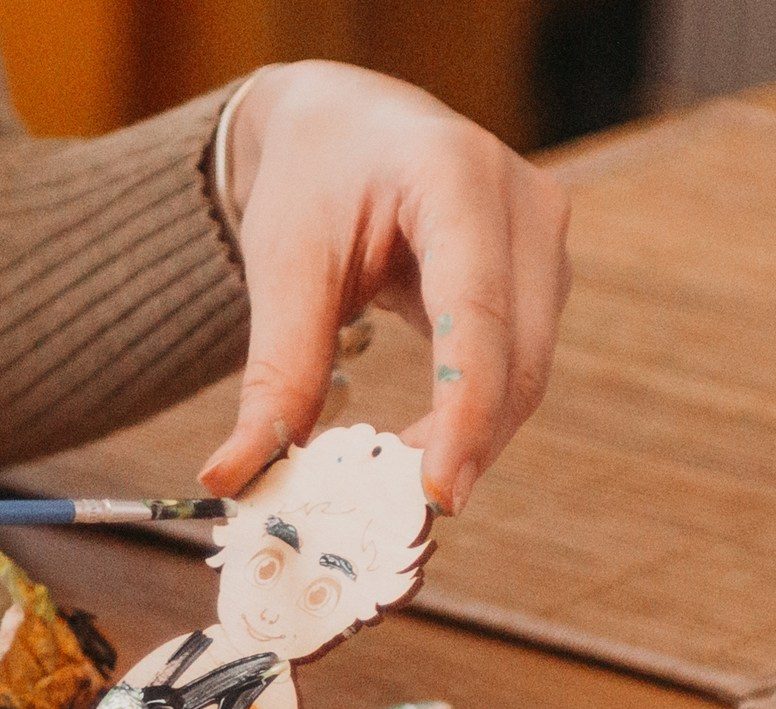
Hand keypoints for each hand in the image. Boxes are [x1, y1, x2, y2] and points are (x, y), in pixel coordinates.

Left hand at [198, 62, 573, 515]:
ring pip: (527, 370)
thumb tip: (232, 476)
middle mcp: (523, 201)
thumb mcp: (282, 265)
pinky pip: (517, 362)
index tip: (438, 491)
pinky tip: (418, 451)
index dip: (462, 409)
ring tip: (399, 490)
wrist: (341, 124)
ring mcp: (543, 237)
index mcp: (455, 175)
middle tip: (403, 517)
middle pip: (518, 355)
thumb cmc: (312, 179)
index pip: (474, 310)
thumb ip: (273, 374)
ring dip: (471, 438)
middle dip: (467, 444)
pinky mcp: (538, 273)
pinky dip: (472, 415)